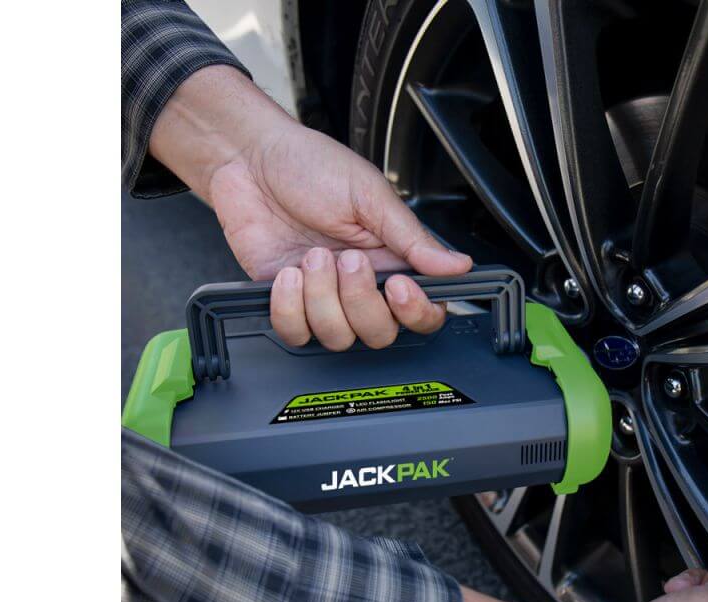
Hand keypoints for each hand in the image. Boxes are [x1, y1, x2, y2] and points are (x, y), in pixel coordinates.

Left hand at [149, 65, 471, 349]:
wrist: (250, 159)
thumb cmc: (310, 166)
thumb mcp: (370, 195)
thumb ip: (413, 237)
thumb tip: (458, 264)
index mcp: (393, 259)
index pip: (423, 311)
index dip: (415, 312)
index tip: (399, 286)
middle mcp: (361, 285)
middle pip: (380, 334)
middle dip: (361, 301)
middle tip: (346, 259)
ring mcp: (324, 297)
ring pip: (338, 337)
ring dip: (322, 298)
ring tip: (311, 257)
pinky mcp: (286, 302)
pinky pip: (296, 333)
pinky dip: (289, 308)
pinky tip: (287, 274)